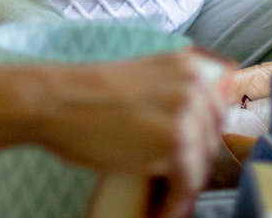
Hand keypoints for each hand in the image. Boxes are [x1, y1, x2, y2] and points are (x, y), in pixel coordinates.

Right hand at [36, 52, 229, 217]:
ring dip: (184, 187)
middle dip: (193, 163)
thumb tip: (183, 127)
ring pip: (200, 165)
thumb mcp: (140, 78)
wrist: (58, 101)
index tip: (190, 156)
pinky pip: (186, 183)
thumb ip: (168, 92)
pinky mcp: (174, 145)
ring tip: (166, 199)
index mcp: (186, 67)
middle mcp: (192, 87)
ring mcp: (186, 115)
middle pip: (208, 140)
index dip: (200, 139)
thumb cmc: (85, 94)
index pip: (213, 112)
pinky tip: (164, 210)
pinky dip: (175, 202)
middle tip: (174, 181)